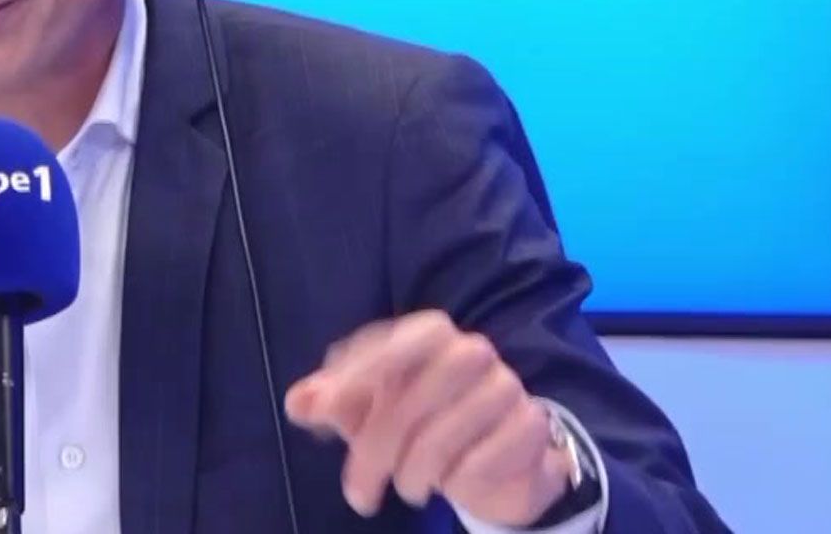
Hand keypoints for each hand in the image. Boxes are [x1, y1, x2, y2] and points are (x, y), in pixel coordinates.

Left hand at [283, 310, 573, 525]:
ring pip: (446, 434)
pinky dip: (461, 481)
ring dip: (416, 473)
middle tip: (358, 494)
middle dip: (377, 450)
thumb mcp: (370, 411)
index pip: (396, 344)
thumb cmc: (421, 421)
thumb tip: (299, 402)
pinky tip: (454, 484)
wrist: (495, 456)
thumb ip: (333, 402)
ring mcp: (506, 386)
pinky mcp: (531, 427)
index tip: (327, 410)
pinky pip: (485, 459)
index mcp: (431, 335)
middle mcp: (472, 351)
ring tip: (408, 488)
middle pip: (414, 398)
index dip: (360, 373)